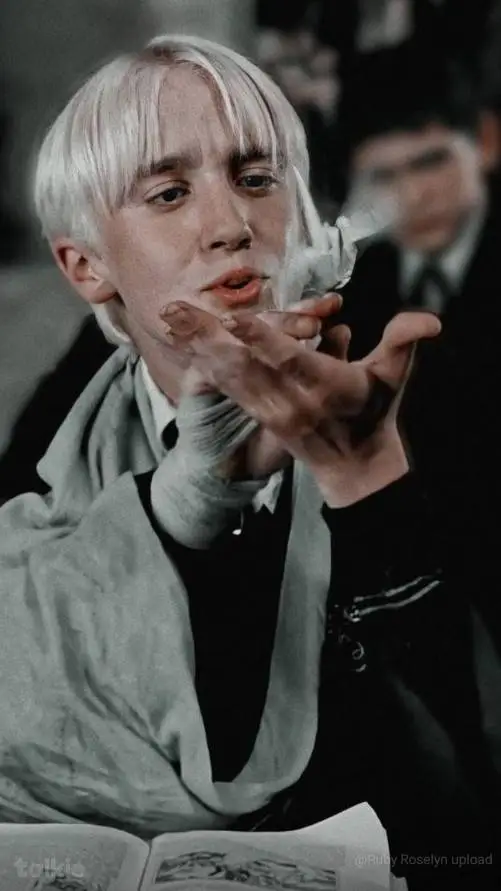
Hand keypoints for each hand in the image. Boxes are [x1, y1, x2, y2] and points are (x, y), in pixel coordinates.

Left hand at [162, 301, 440, 503]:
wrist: (356, 466)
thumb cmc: (374, 413)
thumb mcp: (393, 377)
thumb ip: (404, 343)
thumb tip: (430, 322)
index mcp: (327, 388)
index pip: (291, 361)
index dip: (263, 340)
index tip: (234, 318)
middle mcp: (293, 401)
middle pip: (244, 365)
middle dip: (207, 336)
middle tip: (174, 308)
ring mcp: (271, 411)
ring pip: (229, 374)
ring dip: (198, 345)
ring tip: (170, 318)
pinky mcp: (260, 414)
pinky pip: (228, 386)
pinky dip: (205, 362)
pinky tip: (185, 343)